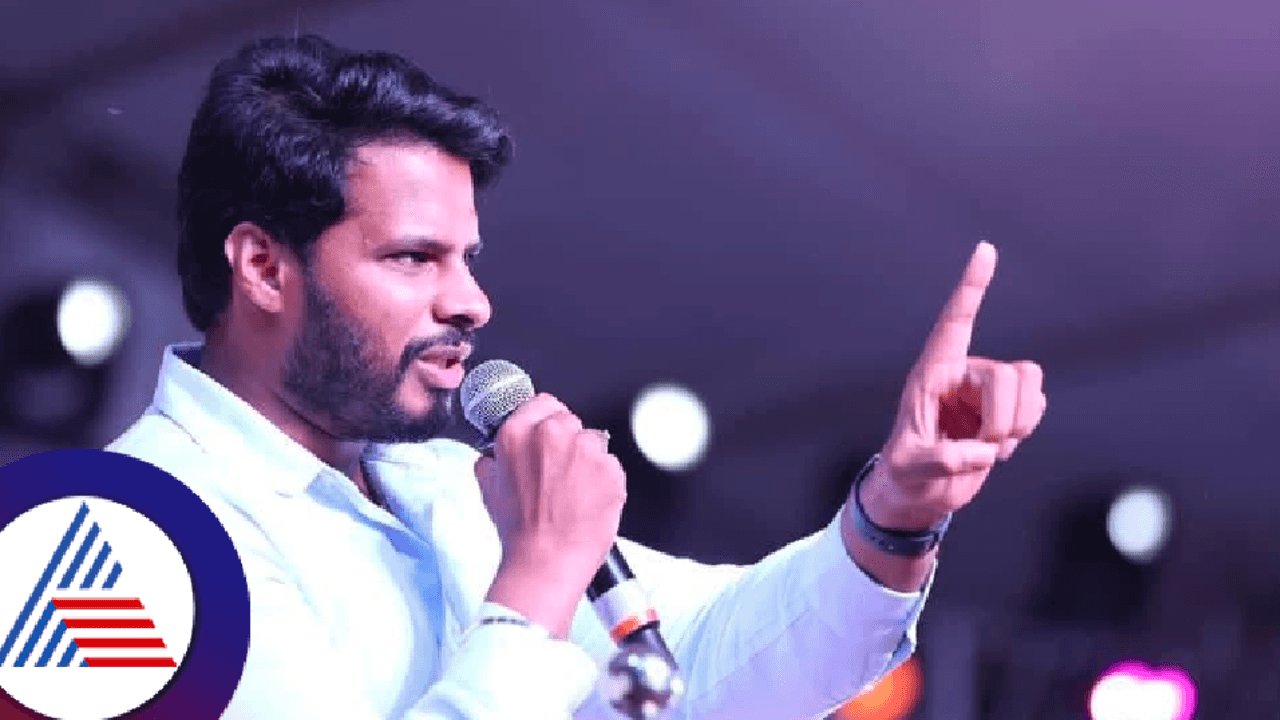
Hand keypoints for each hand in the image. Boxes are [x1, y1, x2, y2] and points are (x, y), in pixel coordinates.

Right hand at [474, 393, 624, 636]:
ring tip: (574, 491)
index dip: (545, 422)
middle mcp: (553, 434)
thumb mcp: (489, 489)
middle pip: (569, 421)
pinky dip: (605, 480)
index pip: (542, 403)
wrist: (548, 561)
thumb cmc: (520, 531)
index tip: (548, 439)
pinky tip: (589, 500)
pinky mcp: (611, 468)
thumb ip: (492, 460)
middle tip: (558, 474)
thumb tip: (496, 454)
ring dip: (587, 460)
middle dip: (567, 442)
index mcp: (518, 433)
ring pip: (593, 442)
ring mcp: (586, 450)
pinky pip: (611, 465)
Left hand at [867, 242, 1046, 529]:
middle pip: (1010, 375)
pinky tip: (996, 447)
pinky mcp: (1007, 408)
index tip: (986, 249)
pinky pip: (1037, 405)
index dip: (971, 286)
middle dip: (1005, 417)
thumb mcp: (910, 468)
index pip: (955, 321)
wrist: (921, 491)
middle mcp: (963, 374)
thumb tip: (979, 454)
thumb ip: (940, 460)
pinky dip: (1023, 431)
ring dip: (1018, 424)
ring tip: (988, 447)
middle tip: (985, 447)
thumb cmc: (904, 472)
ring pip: (1031, 386)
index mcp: (932, 373)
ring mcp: (988, 390)